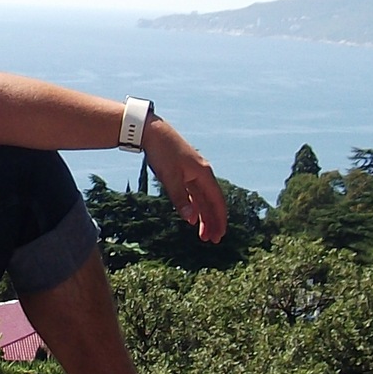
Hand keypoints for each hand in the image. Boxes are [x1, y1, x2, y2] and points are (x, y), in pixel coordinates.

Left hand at [146, 120, 227, 242]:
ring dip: (204, 217)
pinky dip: (195, 207)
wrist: (152, 132)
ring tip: (203, 236)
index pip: (216, 201)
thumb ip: (180, 199)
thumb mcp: (170, 177)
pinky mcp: (184, 173)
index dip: (220, 219)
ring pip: (203, 200)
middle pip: (212, 202)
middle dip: (213, 222)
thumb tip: (190, 219)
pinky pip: (194, 194)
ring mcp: (194, 173)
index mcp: (203, 174)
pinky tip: (193, 218)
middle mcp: (202, 174)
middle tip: (212, 241)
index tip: (220, 235)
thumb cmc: (163, 152)